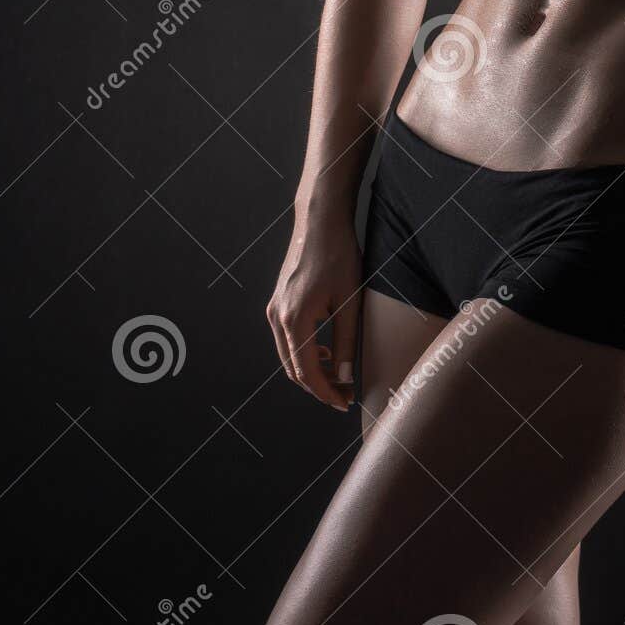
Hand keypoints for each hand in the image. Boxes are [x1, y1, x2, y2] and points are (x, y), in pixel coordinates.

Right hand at [266, 207, 362, 411]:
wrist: (320, 221)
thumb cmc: (339, 256)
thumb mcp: (350, 301)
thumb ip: (347, 342)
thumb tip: (345, 378)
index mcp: (295, 320)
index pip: (307, 372)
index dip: (325, 393)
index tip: (344, 403)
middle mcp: (277, 317)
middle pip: (293, 368)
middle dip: (318, 387)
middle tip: (344, 395)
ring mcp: (274, 309)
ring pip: (288, 355)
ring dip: (310, 371)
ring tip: (338, 378)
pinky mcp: (277, 301)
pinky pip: (286, 339)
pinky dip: (303, 352)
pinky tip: (325, 351)